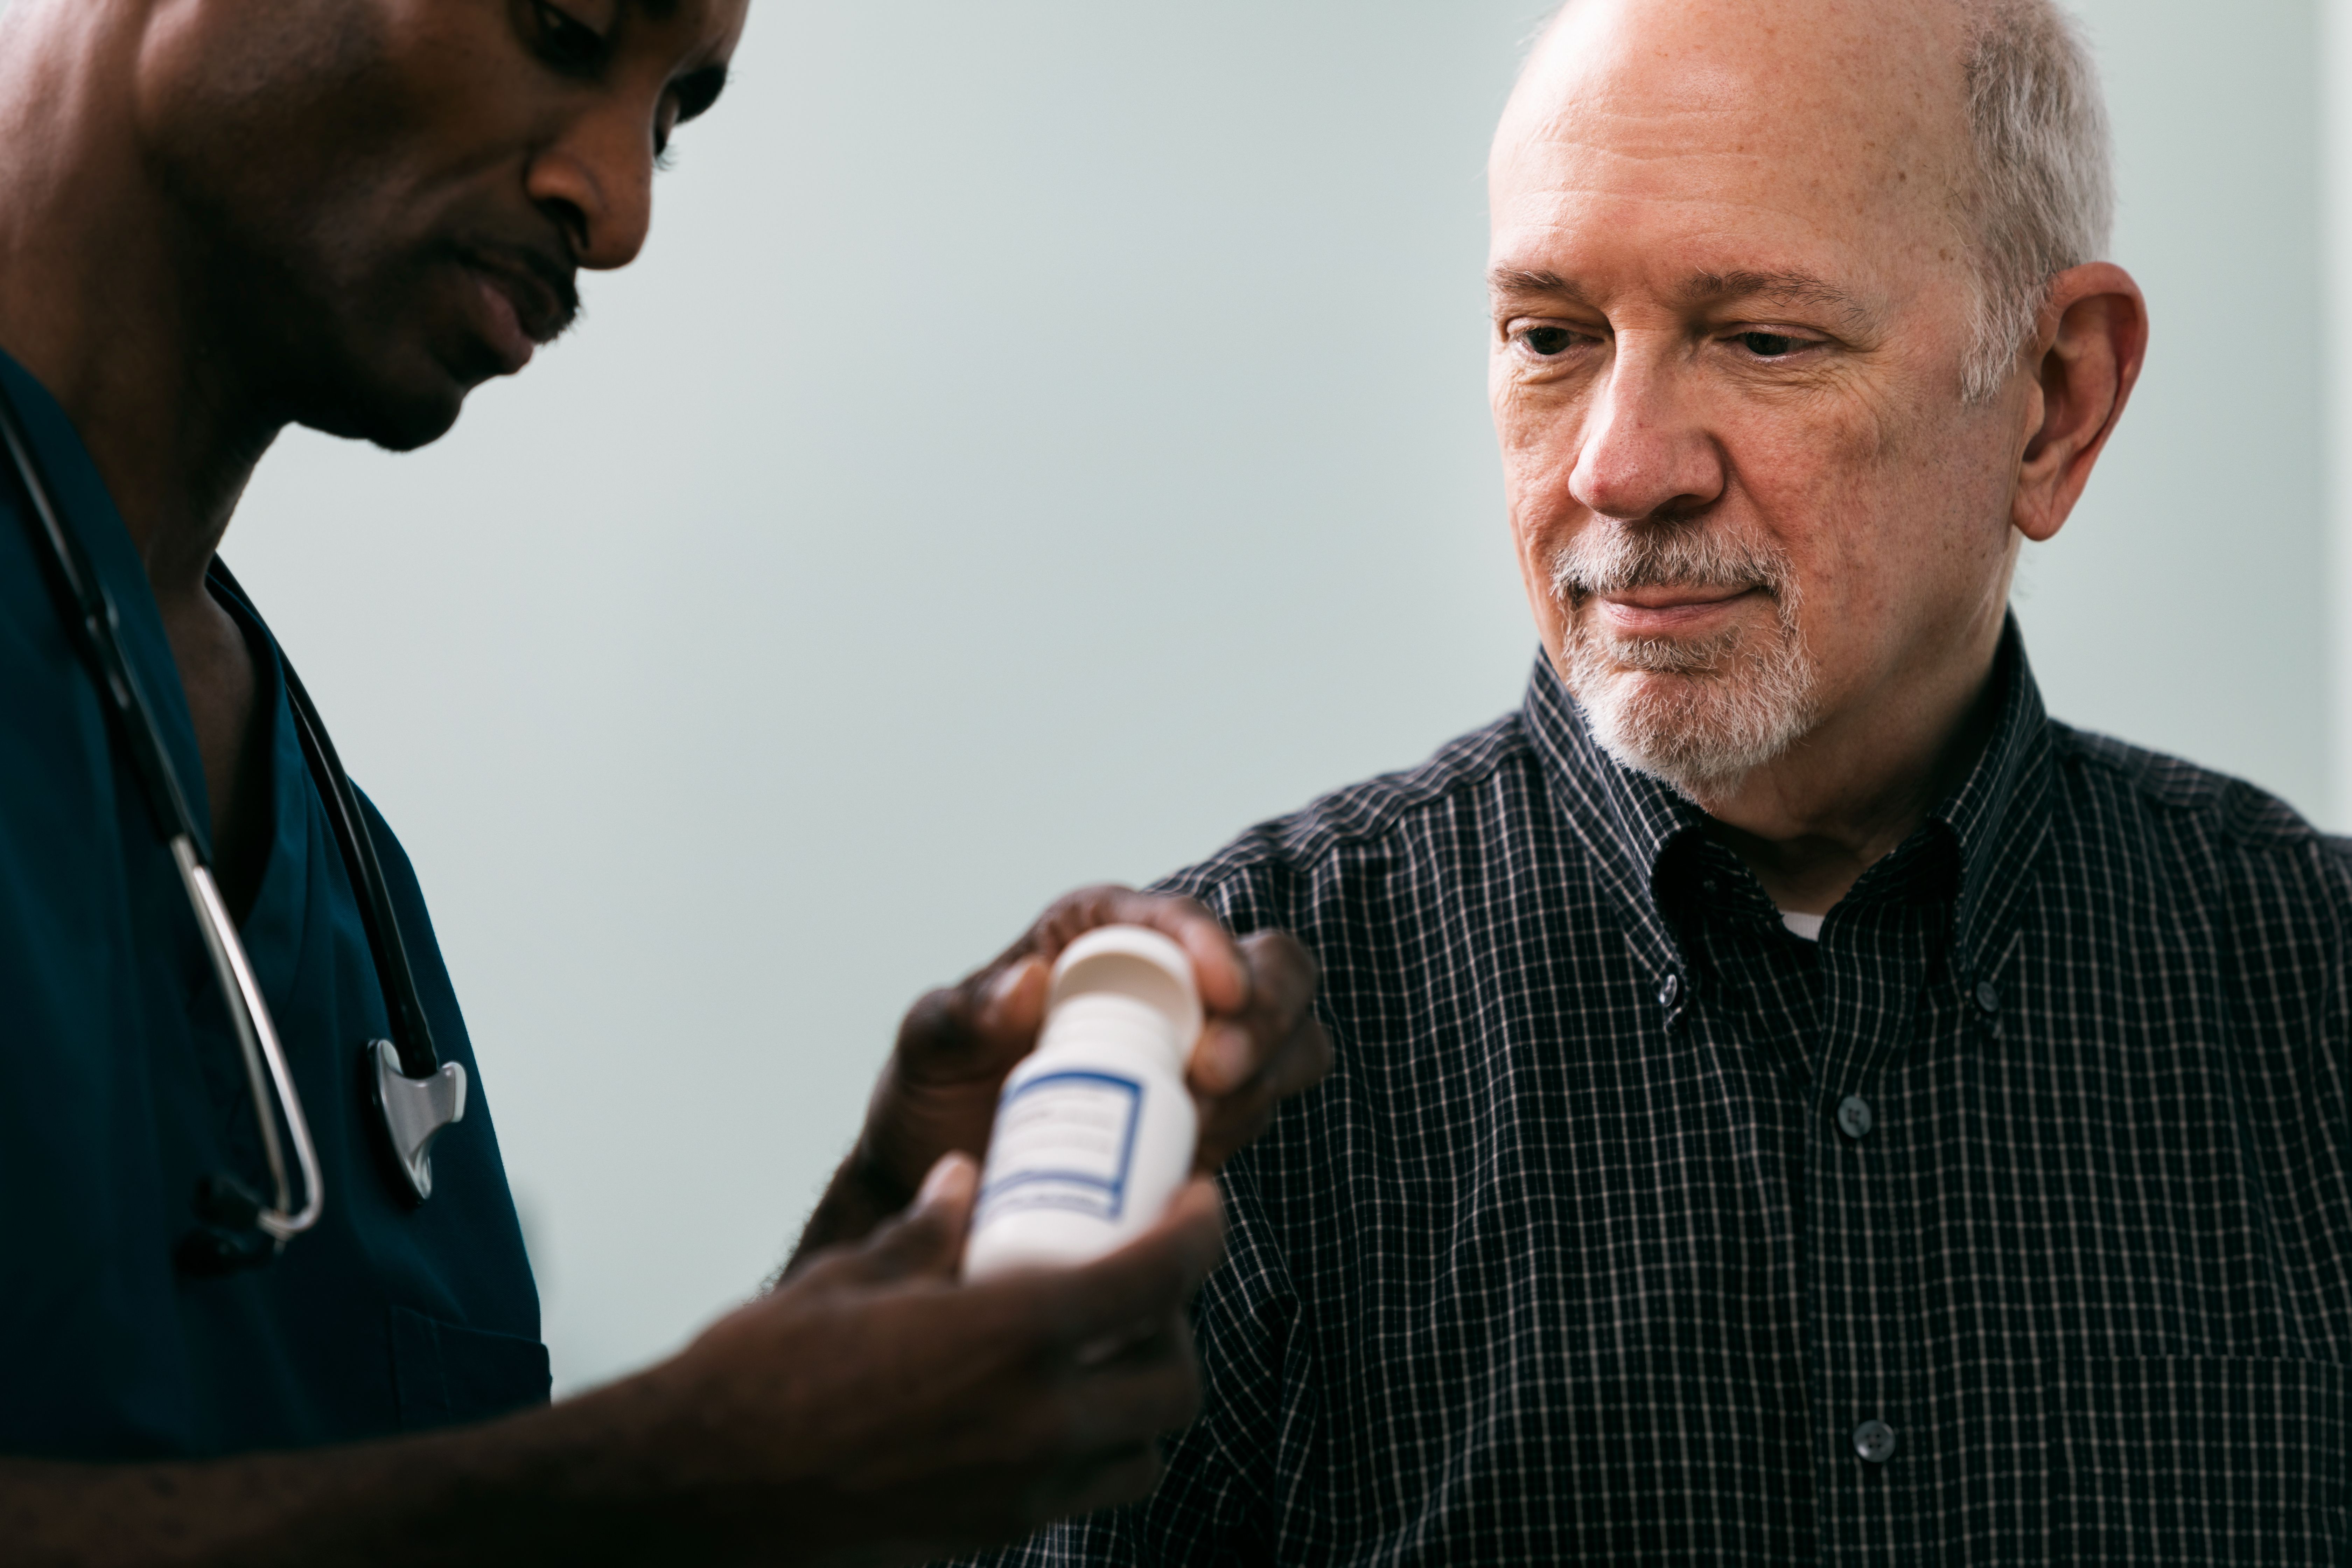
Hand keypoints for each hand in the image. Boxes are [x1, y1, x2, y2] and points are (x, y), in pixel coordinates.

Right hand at [650, 1155, 1224, 1564]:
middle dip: (1179, 1326)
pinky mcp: (987, 1535)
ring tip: (1106, 1353)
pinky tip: (1044, 1408)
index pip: (1160, 1280)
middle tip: (1146, 1280)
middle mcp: (1034, 1424)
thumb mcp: (846, 1280)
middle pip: (1175, 1383)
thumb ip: (922, 1232)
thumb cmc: (759, 1378)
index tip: (1201, 1202)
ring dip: (1142, 1400)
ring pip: (1141, 1454)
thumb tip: (963, 1183)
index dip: (1201, 1232)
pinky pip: (1080, 1495)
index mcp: (1011, 1339)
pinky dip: (1090, 1452)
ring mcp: (1016, 1493)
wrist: (697, 1493)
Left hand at [839, 885, 1328, 1231]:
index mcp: (1098, 933)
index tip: (1222, 990)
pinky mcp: (1219, 1104)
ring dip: (1265, 1074)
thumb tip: (1026, 983)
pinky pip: (1271, 1098)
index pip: (1175, 916)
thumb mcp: (929, 1048)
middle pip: (1270, 966)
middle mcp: (1166, 976)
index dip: (1211, 942)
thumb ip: (961, 1015)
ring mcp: (1203, 1040)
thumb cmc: (937, 1094)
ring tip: (1200, 1122)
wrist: (953, 1179)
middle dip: (1265, 1013)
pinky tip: (1199, 1152)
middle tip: (1213, 1074)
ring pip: (1290, 1033)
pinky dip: (1253, 1119)